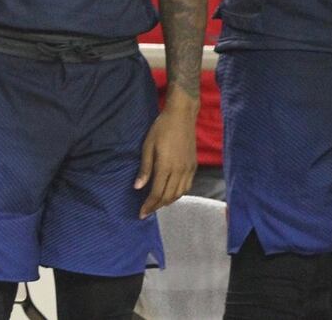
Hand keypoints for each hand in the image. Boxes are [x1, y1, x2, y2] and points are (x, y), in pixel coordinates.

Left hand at [136, 98, 196, 217]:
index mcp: (166, 167)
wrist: (182, 117)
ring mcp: (188, 169)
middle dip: (157, 206)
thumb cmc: (161, 129)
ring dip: (168, 201)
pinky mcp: (193, 166)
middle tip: (147, 211)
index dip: (149, 205)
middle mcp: (179, 171)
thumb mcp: (147, 146)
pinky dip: (178, 194)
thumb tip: (138, 187)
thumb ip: (145, 168)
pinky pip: (187, 186)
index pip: (157, 193)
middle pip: (169, 196)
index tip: (141, 214)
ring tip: (157, 204)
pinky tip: (171, 193)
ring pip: (179, 193)